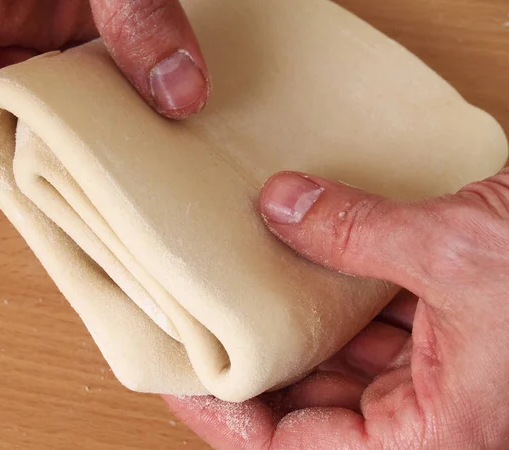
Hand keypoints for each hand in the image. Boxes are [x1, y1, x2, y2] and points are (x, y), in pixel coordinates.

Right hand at [0, 0, 209, 183]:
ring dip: (92, 145)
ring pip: (56, 111)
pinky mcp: (84, 38)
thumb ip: (135, 13)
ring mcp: (45, 38)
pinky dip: (121, 116)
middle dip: (47, 164)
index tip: (30, 198)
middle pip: (9, 118)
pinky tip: (153, 137)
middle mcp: (3, 33)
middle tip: (96, 208)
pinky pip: (95, 89)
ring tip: (129, 186)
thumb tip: (181, 92)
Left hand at [165, 168, 508, 448]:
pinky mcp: (443, 342)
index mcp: (434, 441)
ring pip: (334, 367)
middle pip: (306, 408)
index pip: (291, 449)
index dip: (224, 420)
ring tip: (236, 292)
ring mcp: (435, 382)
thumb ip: (357, 228)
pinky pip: (364, 334)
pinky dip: (327, 305)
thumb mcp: (462, 248)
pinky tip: (294, 271)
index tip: (178, 380)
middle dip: (253, 366)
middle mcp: (429, 423)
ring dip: (288, 330)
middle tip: (198, 322)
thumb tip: (279, 204)